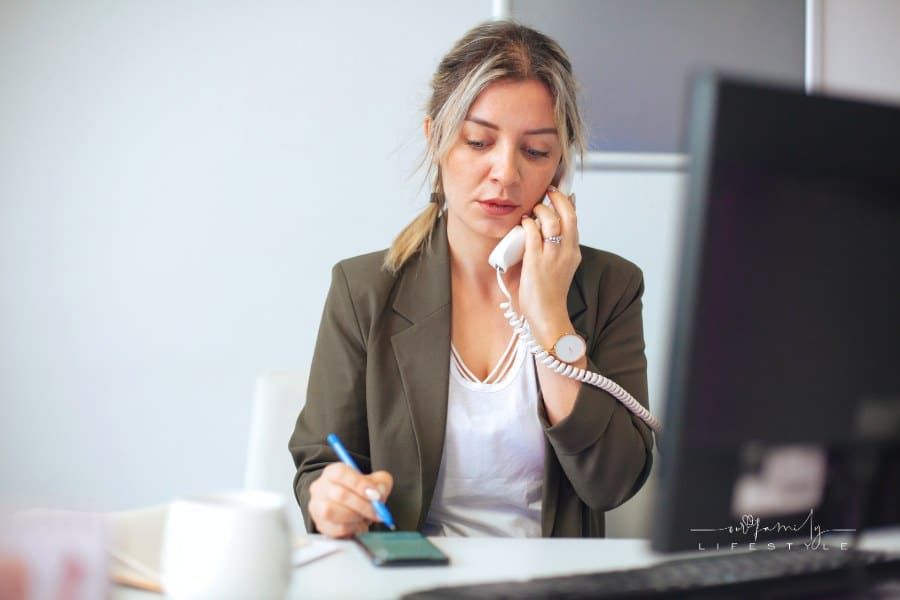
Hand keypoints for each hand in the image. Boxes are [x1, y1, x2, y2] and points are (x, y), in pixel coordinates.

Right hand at [308, 463, 393, 537]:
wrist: (348, 507)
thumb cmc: (360, 491)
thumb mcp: (374, 480)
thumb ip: (380, 482)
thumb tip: (379, 492)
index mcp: (332, 472)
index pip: (341, 473)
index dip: (359, 484)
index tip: (376, 495)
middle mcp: (320, 487)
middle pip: (339, 495)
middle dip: (363, 505)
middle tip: (378, 512)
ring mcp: (317, 506)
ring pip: (332, 512)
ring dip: (355, 517)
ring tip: (365, 517)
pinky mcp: (321, 524)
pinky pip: (335, 528)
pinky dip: (351, 528)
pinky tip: (359, 525)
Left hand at [519, 187, 580, 348]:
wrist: (548, 315)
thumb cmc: (549, 294)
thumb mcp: (559, 268)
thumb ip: (555, 249)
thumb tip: (546, 231)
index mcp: (573, 253)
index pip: (575, 221)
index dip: (568, 204)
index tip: (561, 194)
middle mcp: (567, 252)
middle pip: (568, 216)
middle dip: (558, 199)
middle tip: (548, 193)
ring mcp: (552, 256)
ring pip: (551, 221)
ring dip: (540, 211)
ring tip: (533, 211)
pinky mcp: (536, 261)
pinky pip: (532, 233)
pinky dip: (527, 224)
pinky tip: (523, 223)